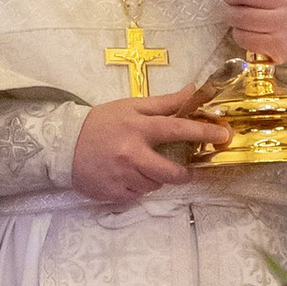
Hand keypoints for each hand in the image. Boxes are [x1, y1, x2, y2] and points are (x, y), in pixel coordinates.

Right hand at [71, 83, 234, 208]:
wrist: (62, 146)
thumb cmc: (100, 123)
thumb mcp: (130, 106)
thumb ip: (163, 103)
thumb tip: (193, 90)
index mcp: (138, 127)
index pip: (176, 129)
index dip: (202, 132)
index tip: (223, 135)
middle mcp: (132, 154)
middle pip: (171, 172)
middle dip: (183, 173)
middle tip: (184, 170)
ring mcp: (122, 176)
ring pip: (155, 184)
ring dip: (155, 177)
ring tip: (141, 166)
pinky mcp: (113, 194)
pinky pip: (138, 195)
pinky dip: (138, 187)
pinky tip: (126, 176)